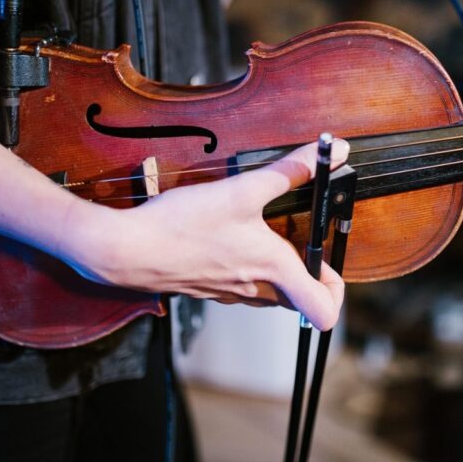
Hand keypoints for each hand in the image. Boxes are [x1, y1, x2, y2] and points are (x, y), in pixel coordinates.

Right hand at [64, 139, 349, 329]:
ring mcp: (229, 294)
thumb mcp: (242, 188)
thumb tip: (337, 150)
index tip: (330, 263)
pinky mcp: (206, 289)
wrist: (125, 250)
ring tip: (265, 237)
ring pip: (268, 294)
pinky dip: (244, 269)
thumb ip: (291, 170)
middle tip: (302, 243)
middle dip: (307, 275)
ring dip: (275, 272)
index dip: (337, 291)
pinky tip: (227, 240)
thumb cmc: (183, 225)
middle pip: (298, 299)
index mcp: (274, 270)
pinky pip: (239, 288)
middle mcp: (255, 290)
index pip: (324, 311)